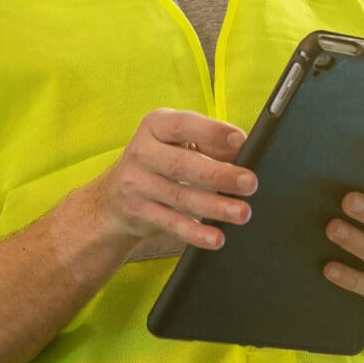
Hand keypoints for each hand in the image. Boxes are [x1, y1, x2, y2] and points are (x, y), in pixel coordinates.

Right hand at [76, 109, 254, 259]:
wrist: (114, 196)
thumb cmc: (159, 161)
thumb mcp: (178, 142)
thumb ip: (210, 143)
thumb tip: (244, 151)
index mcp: (155, 125)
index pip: (184, 125)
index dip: (212, 132)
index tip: (241, 141)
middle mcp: (142, 151)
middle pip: (182, 164)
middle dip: (219, 174)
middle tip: (249, 182)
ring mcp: (136, 182)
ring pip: (180, 196)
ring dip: (214, 206)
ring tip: (241, 212)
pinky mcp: (138, 210)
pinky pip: (170, 223)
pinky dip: (195, 232)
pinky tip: (215, 238)